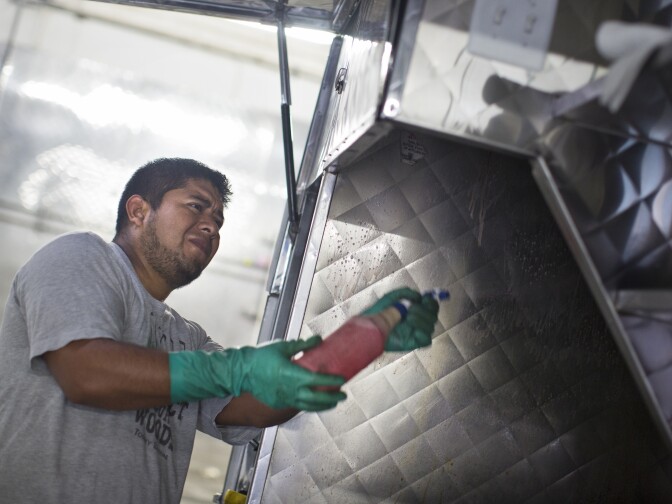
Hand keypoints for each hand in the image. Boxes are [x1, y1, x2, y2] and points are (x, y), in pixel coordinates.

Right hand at [169, 336, 345, 410]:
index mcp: (292, 375)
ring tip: (333, 402)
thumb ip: (303, 345)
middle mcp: (289, 390)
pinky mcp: (278, 403)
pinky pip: (297, 406)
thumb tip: (319, 340)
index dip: (331, 381)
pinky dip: (309, 405)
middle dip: (332, 398)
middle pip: (316, 399)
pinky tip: (314, 402)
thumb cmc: (260, 357)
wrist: (240, 371)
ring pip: (308, 406)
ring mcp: (283, 399)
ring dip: (323, 405)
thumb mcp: (283, 347)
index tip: (342, 380)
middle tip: (343, 395)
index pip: (317, 380)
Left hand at [362, 287, 438, 350]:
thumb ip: (406, 293)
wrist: (369, 326)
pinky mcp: (413, 342)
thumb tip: (419, 296)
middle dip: (428, 309)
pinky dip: (423, 331)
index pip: (429, 306)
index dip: (431, 302)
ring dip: (422, 317)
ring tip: (409, 315)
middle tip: (415, 306)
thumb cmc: (377, 312)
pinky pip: (426, 339)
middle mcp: (415, 321)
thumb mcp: (391, 297)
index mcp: (412, 310)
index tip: (426, 298)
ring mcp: (414, 332)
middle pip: (433, 315)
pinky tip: (411, 325)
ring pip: (431, 326)